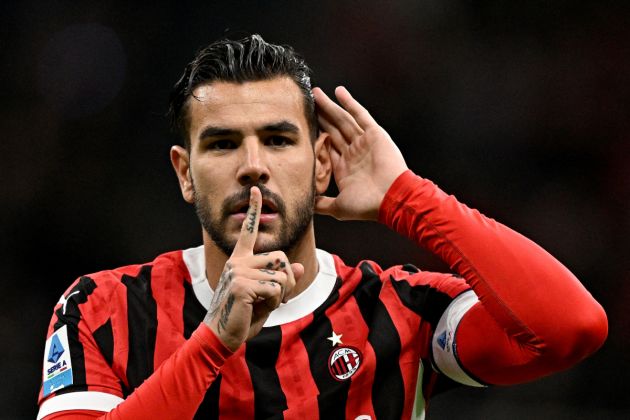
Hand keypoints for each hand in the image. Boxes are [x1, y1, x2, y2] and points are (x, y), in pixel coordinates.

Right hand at [204, 187, 303, 350]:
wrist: (221, 335)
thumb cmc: (243, 316)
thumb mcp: (266, 296)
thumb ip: (280, 281)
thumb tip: (298, 267)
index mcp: (240, 260)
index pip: (248, 232)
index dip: (254, 210)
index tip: (256, 190)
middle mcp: (237, 261)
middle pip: (281, 258)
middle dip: (287, 281)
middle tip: (276, 298)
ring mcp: (238, 271)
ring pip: (281, 275)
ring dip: (282, 294)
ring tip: (265, 304)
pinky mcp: (242, 284)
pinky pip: (275, 288)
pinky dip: (275, 302)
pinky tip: (257, 309)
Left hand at [313, 86, 407, 220]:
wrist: (392, 199)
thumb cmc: (367, 206)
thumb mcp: (338, 207)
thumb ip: (322, 204)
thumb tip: (306, 204)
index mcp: (345, 168)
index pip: (326, 146)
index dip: (315, 135)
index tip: (302, 124)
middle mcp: (353, 153)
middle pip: (333, 129)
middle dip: (320, 116)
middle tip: (306, 102)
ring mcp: (363, 142)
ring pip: (342, 120)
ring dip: (329, 106)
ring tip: (316, 94)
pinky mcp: (374, 134)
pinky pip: (360, 114)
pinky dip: (350, 103)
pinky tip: (339, 92)